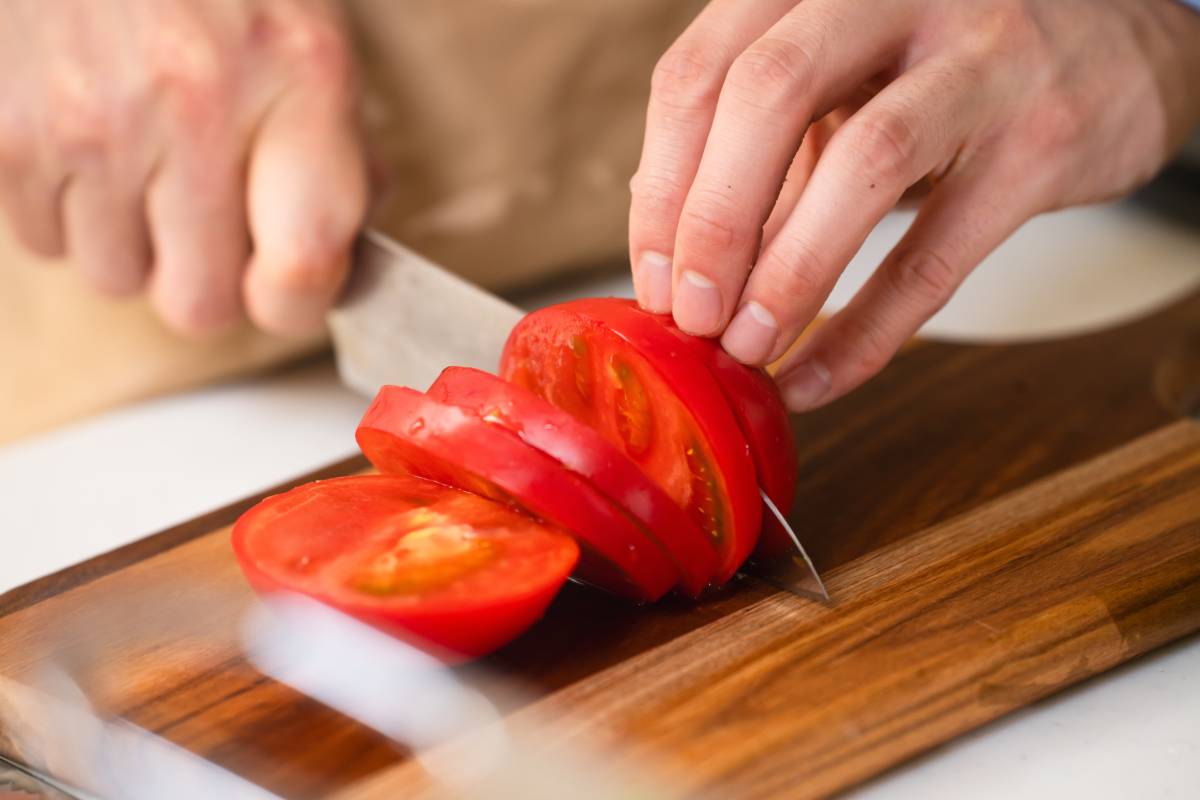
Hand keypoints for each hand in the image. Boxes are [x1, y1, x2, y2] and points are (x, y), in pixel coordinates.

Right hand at [0, 0, 366, 335]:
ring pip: (117, 280)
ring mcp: (91, 118)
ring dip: (135, 245)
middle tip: (208, 222)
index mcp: (299, 76)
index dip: (297, 302)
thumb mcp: (312, 32)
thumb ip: (338, 150)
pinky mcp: (7, 131)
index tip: (288, 288)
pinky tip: (89, 142)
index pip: (302, 267)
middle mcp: (195, 103)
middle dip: (208, 279)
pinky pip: (45, 243)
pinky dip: (69, 211)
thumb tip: (340, 256)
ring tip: (142, 163)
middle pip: (201, 305)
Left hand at [628, 0, 1199, 409]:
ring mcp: (981, 58)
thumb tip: (670, 246)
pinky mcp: (1043, 139)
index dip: (663, 184)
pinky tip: (819, 376)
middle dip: (712, 220)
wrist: (1116, 46)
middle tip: (689, 316)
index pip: (704, 67)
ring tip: (746, 348)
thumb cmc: (945, 66)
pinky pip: (939, 252)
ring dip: (788, 274)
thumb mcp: (843, 81)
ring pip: (865, 162)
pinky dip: (869, 330)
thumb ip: (764, 150)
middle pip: (769, 92)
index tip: (651, 278)